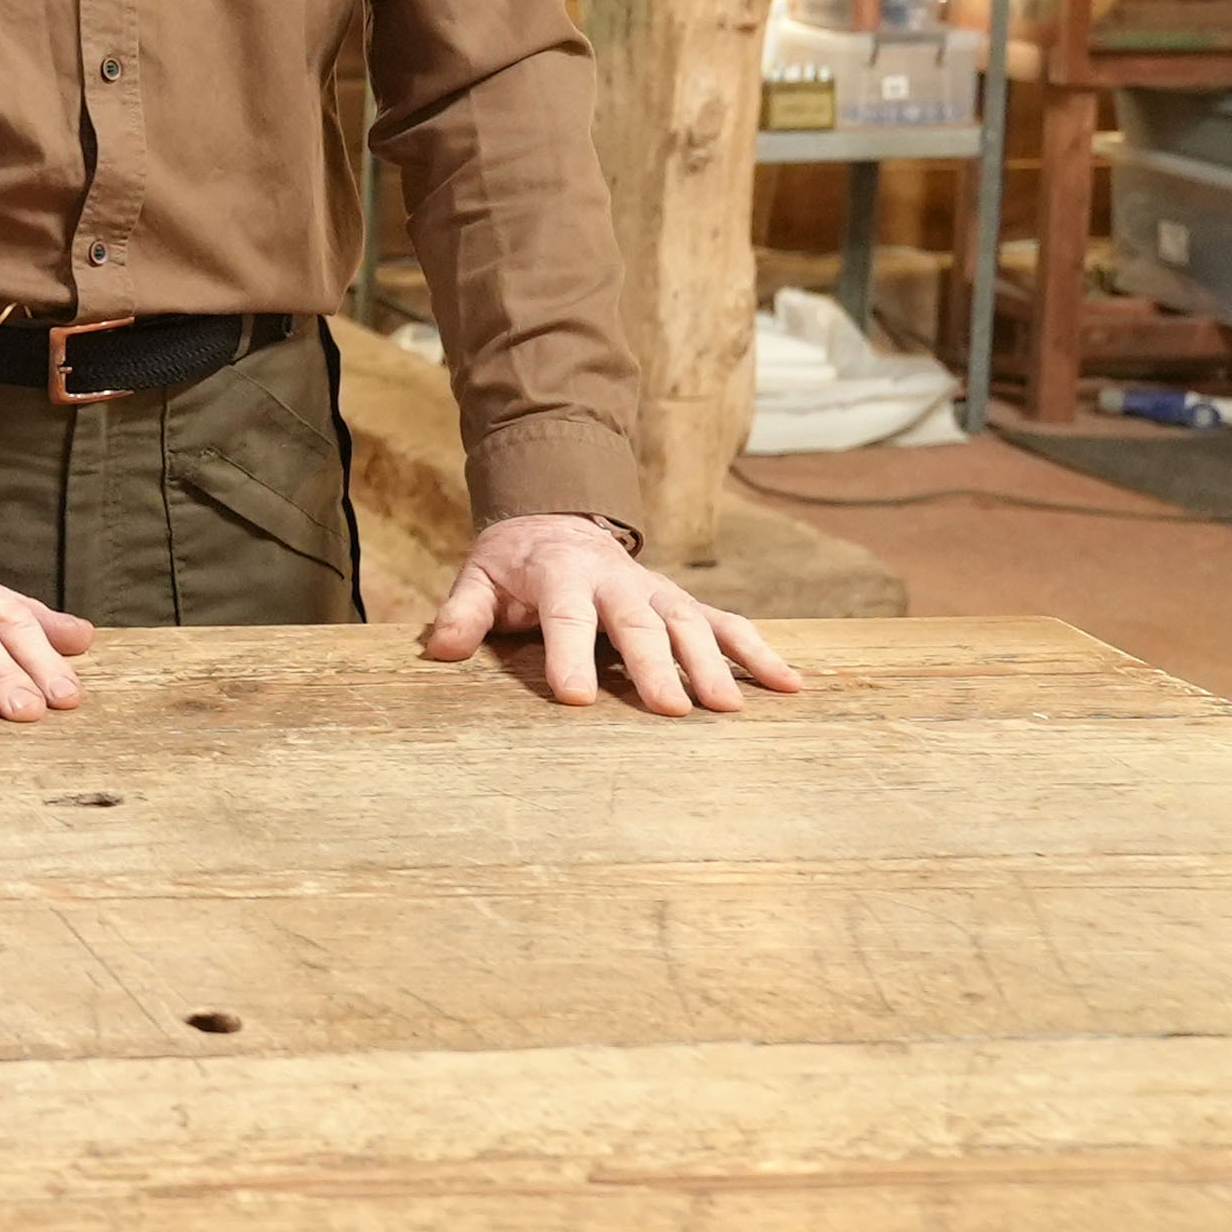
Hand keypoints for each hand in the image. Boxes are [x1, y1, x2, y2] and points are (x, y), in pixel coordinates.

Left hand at [420, 512, 805, 713]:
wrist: (558, 520)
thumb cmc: (515, 564)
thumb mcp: (478, 578)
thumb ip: (462, 612)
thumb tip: (439, 650)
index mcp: (562, 575)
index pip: (566, 615)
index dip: (570, 654)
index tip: (575, 697)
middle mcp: (619, 582)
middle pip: (639, 624)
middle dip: (655, 666)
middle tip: (670, 710)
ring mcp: (659, 592)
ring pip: (691, 625)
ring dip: (712, 665)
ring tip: (728, 709)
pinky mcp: (686, 604)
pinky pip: (728, 626)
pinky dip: (760, 653)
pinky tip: (791, 685)